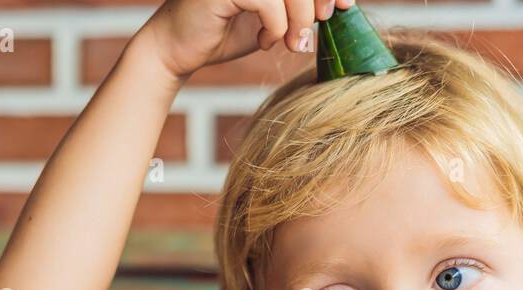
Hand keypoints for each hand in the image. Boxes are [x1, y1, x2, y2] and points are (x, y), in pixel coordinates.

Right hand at [138, 0, 355, 84]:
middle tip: (316, 28)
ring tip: (293, 44)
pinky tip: (265, 41)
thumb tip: (341, 3)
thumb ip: (299, 8)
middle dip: (318, 0)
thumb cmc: (224, 34)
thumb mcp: (272, 19)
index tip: (343, 5)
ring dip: (299, 20)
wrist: (178, 51)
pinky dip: (275, 26)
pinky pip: (269, 2)